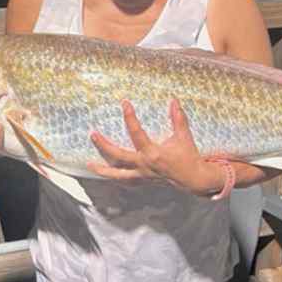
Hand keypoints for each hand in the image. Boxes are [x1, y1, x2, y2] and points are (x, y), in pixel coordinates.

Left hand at [87, 98, 231, 196]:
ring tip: (89, 164)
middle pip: (118, 157)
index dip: (129, 117)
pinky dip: (114, 177)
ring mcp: (142, 175)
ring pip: (117, 174)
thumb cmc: (188, 156)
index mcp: (153, 153)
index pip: (136, 133)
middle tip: (92, 134)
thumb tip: (174, 100)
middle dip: (103, 146)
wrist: (193, 179)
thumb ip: (178, 118)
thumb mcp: (183, 136)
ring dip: (103, 169)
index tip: (124, 103)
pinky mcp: (142, 180)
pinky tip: (106, 173)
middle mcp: (144, 165)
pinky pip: (124, 181)